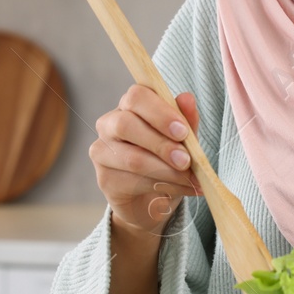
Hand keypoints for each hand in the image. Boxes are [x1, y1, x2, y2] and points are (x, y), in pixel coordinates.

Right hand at [90, 84, 202, 236]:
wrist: (151, 197)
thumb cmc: (166, 157)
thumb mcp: (182, 138)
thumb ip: (186, 119)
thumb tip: (187, 98)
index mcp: (130, 105)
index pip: (136, 96)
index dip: (160, 112)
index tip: (183, 131)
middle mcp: (109, 124)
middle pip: (126, 124)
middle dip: (161, 143)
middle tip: (186, 160)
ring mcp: (102, 151)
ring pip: (132, 158)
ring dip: (167, 171)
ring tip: (191, 179)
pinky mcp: (105, 179)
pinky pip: (134, 182)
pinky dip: (165, 187)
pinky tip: (184, 188)